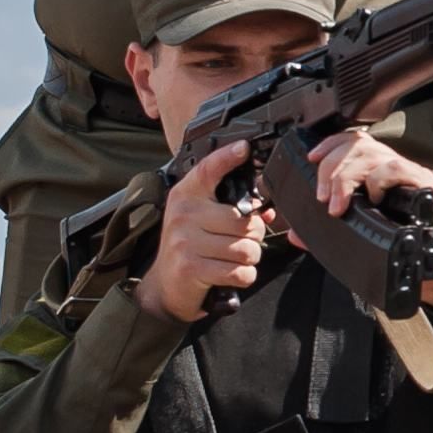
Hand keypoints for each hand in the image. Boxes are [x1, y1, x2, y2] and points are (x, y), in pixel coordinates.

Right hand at [140, 143, 268, 322]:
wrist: (164, 285)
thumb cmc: (189, 248)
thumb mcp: (201, 220)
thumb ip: (230, 209)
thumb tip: (267, 211)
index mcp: (186, 196)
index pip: (208, 170)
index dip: (228, 157)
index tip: (244, 147)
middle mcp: (184, 214)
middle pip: (245, 221)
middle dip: (254, 236)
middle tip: (240, 242)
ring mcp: (186, 241)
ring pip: (246, 248)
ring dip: (249, 258)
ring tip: (234, 258)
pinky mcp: (192, 268)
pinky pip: (240, 271)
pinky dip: (243, 276)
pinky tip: (231, 273)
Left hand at [294, 127, 432, 308]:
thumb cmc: (408, 252)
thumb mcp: (362, 237)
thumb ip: (330, 232)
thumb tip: (297, 234)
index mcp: (379, 174)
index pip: (352, 143)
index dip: (330, 145)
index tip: (311, 159)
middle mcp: (394, 169)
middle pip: (357, 145)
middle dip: (332, 168)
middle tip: (324, 198)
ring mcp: (410, 175)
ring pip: (373, 153)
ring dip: (348, 176)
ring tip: (339, 204)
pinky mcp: (426, 186)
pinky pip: (397, 168)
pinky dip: (378, 181)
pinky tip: (373, 200)